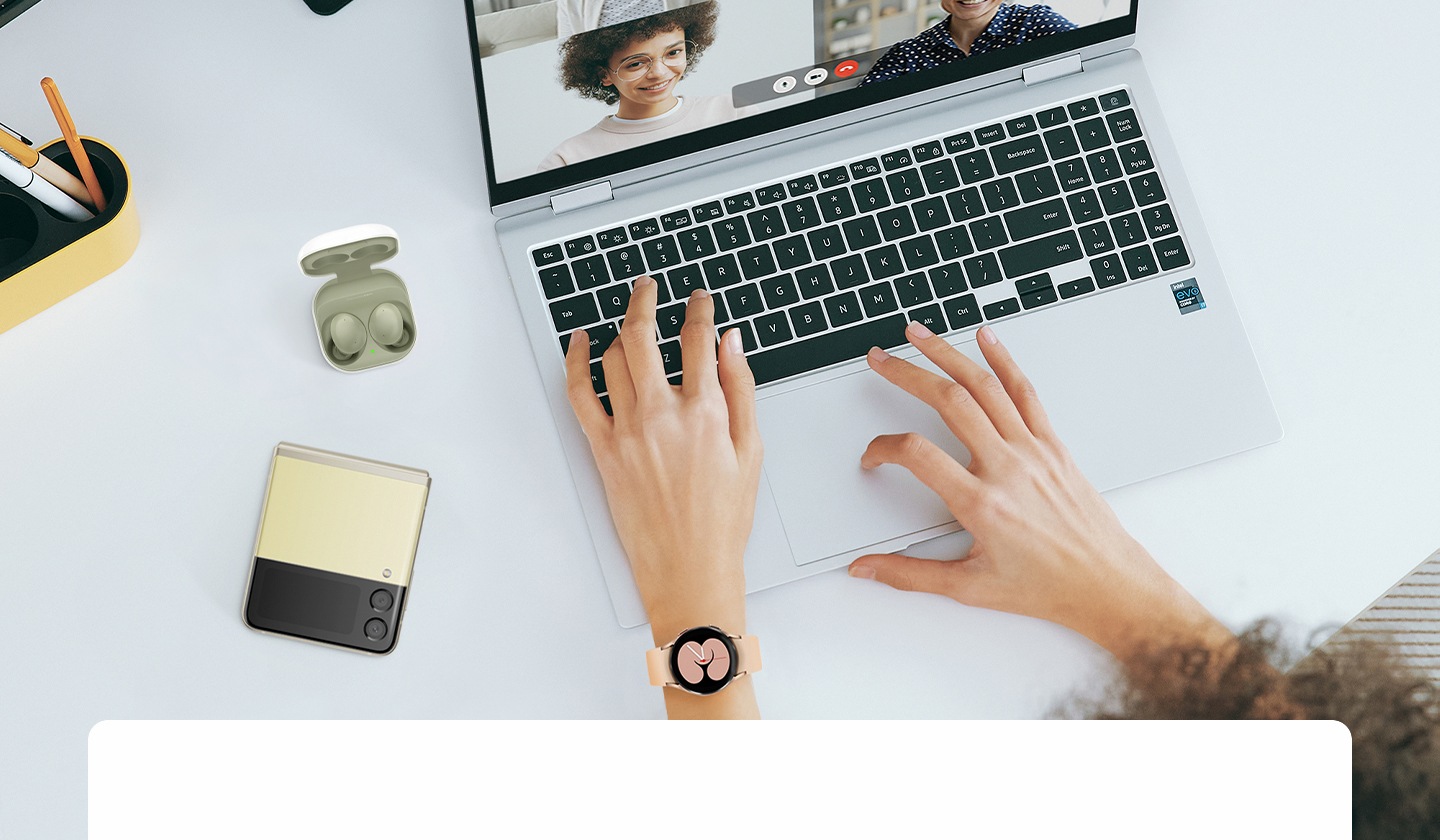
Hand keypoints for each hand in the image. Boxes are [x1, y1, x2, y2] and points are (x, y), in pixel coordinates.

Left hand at [564, 277, 762, 646]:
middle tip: (648, 287)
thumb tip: (732, 343)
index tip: (699, 299)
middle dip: (645, 301)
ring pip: (614, 359)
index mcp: (704, 412)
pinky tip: (580, 344)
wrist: (689, 568)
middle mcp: (662, 414)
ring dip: (619, 329)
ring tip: (626, 317)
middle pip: (644, 337)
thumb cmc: (723, 519)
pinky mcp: (603, 450)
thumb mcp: (750, 451)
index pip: (698, 339)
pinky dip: (576, 362)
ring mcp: (627, 431)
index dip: (698, 310)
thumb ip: (740, 390)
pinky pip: (580, 394)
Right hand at [849, 322, 1230, 662]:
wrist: (1108, 585)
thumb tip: (866, 569)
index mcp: (982, 503)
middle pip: (948, 401)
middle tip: (879, 359)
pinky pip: (1025, 391)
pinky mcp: (1053, 445)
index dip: (883, 448)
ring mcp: (1033, 451)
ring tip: (918, 335)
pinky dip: (1003, 359)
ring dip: (946, 353)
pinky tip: (985, 338)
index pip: (917, 454)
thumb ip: (910, 575)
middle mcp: (1008, 468)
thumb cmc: (1047, 587)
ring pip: (984, 386)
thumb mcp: (969, 587)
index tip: (873, 458)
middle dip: (906, 373)